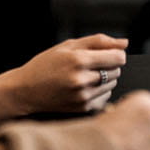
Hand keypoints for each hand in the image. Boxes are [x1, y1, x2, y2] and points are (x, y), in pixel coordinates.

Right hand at [8, 34, 128, 114]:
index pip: (118, 58)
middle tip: (90, 65)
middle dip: (109, 66)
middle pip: (117, 71)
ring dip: (105, 79)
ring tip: (85, 76)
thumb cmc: (45, 65)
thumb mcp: (69, 46)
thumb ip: (99, 41)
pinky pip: (105, 97)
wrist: (25, 91)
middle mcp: (81, 80)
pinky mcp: (82, 108)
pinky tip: (83, 88)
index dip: (116, 54)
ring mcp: (82, 96)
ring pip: (112, 84)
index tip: (109, 54)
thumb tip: (125, 43)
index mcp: (78, 60)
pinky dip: (99, 91)